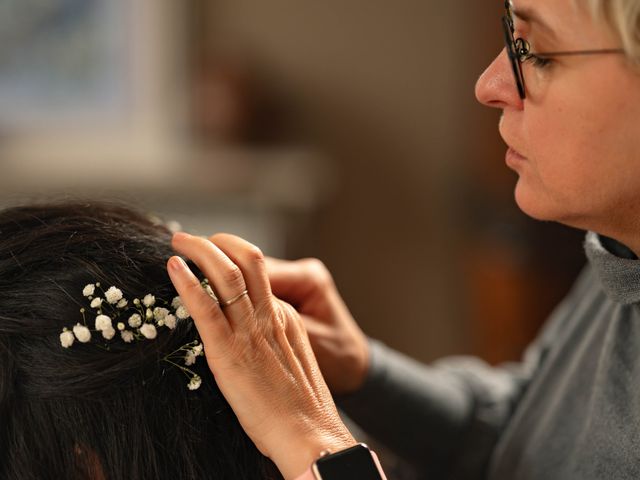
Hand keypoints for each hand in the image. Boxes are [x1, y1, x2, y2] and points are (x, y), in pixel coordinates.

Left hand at [167, 232, 355, 478]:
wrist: (311, 435)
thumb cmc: (300, 410)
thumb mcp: (292, 362)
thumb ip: (272, 341)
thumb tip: (246, 333)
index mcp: (286, 317)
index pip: (258, 276)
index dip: (232, 260)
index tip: (212, 257)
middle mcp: (270, 315)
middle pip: (249, 260)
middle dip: (219, 241)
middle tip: (194, 238)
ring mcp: (251, 331)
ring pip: (227, 274)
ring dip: (200, 250)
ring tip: (180, 240)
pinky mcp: (230, 352)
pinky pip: (207, 307)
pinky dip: (188, 283)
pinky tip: (174, 268)